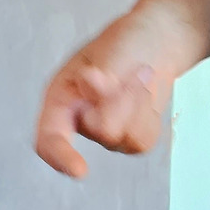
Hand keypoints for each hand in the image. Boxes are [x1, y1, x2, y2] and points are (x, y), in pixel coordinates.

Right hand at [35, 24, 174, 178]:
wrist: (159, 40)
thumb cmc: (125, 42)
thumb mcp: (107, 55)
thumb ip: (100, 86)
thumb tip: (94, 109)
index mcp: (60, 98)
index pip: (49, 139)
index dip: (60, 156)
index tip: (80, 170)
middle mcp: (78, 120)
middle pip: (100, 132)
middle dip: (123, 101)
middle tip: (136, 70)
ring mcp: (105, 133)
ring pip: (125, 138)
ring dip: (139, 104)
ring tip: (140, 75)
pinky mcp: (130, 140)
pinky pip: (143, 140)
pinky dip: (150, 115)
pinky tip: (147, 93)